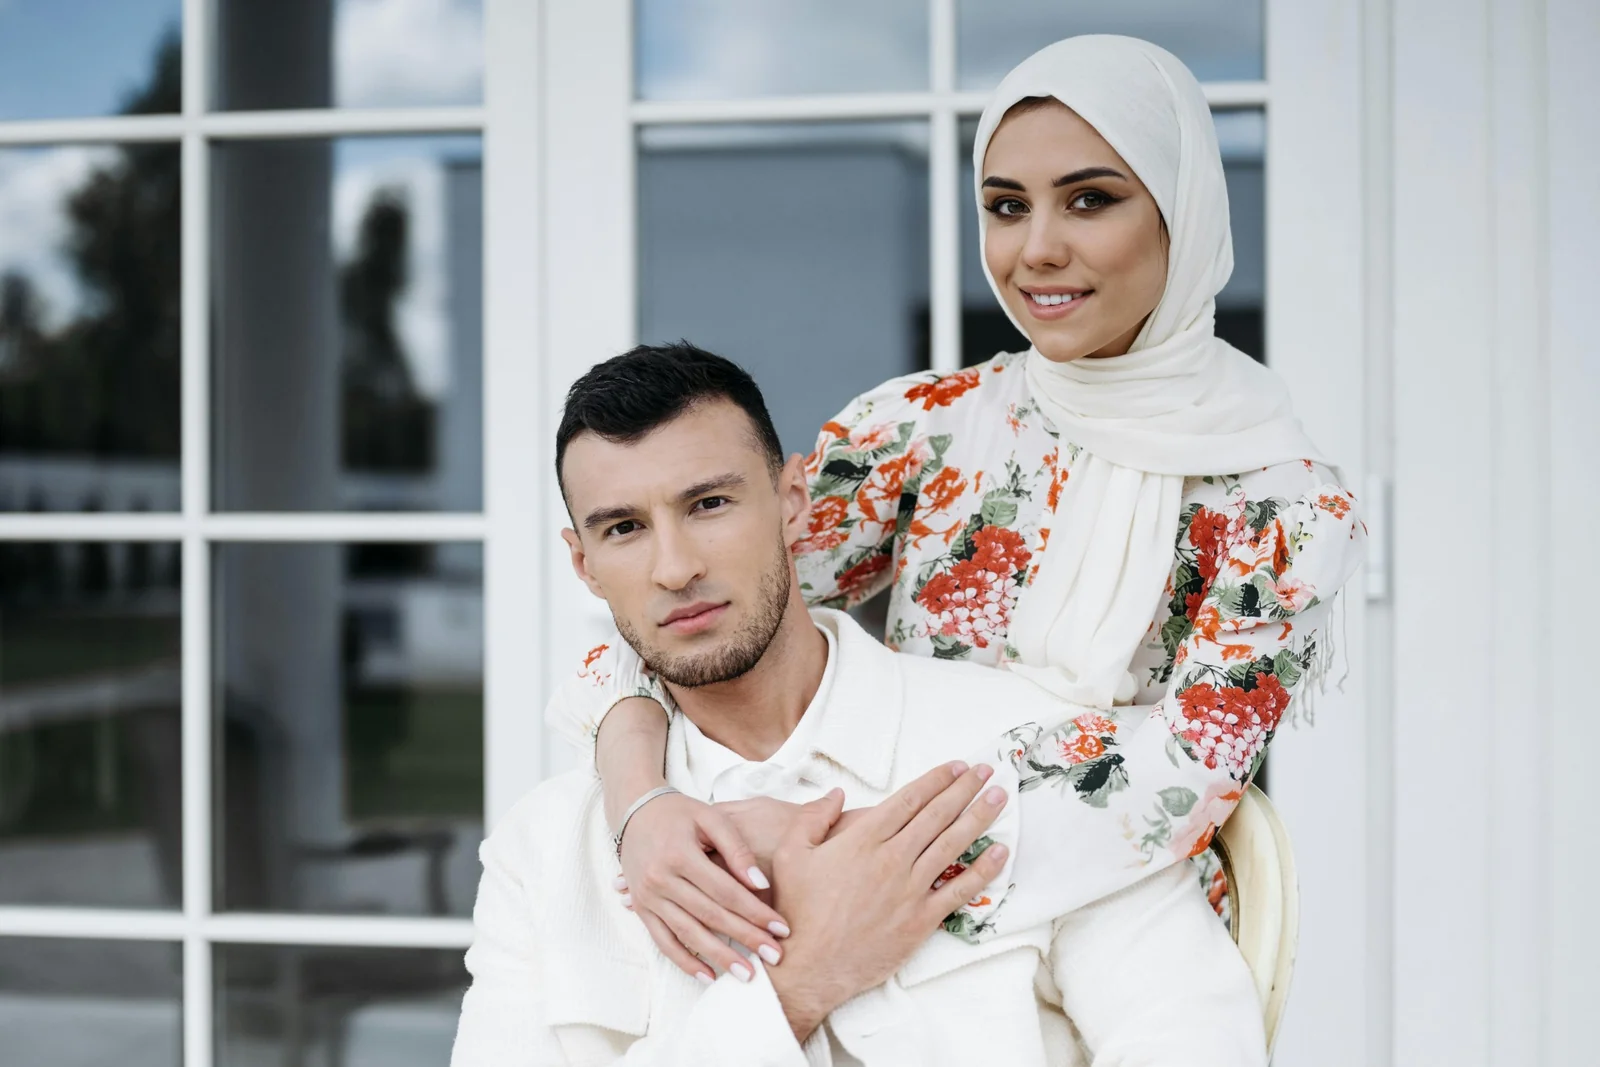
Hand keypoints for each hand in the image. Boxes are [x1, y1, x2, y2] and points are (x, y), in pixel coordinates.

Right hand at [618, 791, 790, 982]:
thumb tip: (760, 883)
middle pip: (710, 916)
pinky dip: (685, 961)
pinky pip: (663, 941)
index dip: (755, 911)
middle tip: (775, 956)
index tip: (781, 928)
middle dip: (746, 938)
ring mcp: (648, 897)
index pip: (725, 891)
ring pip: (688, 933)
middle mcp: (661, 879)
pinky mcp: (642, 909)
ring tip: (747, 974)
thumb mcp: (710, 818)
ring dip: (719, 957)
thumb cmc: (679, 813)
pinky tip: (708, 975)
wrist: (634, 812)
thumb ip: (736, 848)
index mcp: (680, 854)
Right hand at [766, 762, 1009, 1041]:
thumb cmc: (797, 911)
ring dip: (979, 817)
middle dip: (964, 789)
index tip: (957, 767)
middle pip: (937, 815)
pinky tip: (999, 852)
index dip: (936, 779)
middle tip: (986, 772)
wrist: (809, 966)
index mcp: (862, 840)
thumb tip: (837, 794)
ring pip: (953, 844)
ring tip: (999, 798)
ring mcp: (910, 889)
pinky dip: (983, 869)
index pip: (909, 799)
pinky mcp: (921, 920)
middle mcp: (892, 859)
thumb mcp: (791, 854)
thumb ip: (812, 817)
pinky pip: (960, 890)